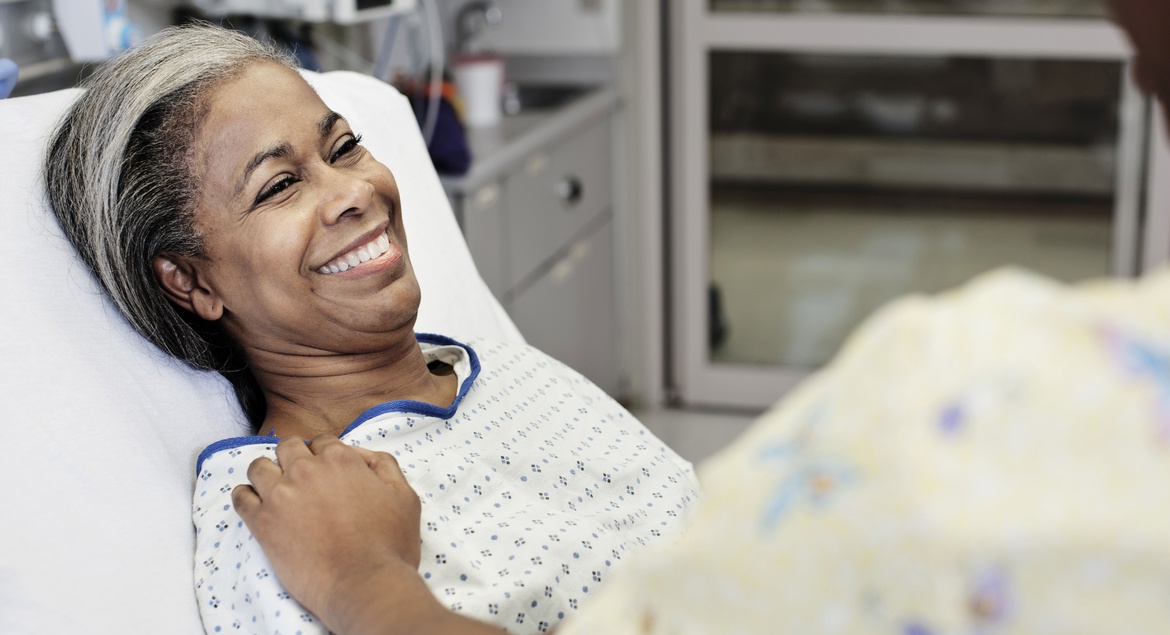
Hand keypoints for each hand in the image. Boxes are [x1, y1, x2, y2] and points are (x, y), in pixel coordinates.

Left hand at [232, 435, 421, 629]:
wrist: (366, 585)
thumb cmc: (390, 545)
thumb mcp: (404, 496)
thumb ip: (384, 466)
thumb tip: (362, 455)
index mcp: (340, 459)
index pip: (321, 442)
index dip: (323, 455)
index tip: (324, 472)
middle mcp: (306, 470)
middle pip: (287, 447)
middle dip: (293, 458)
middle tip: (301, 479)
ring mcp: (280, 495)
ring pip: (258, 467)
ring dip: (266, 473)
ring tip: (276, 490)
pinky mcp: (262, 523)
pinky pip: (240, 497)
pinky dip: (245, 496)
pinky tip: (256, 505)